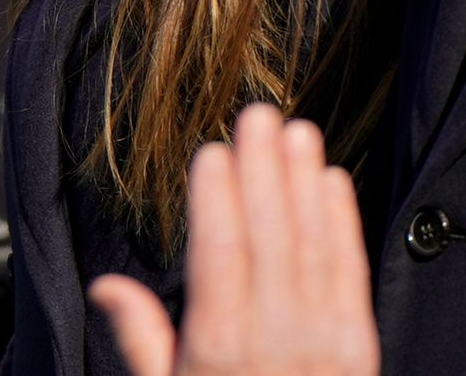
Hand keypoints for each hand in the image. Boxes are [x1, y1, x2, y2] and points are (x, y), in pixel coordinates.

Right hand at [89, 106, 376, 375]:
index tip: (212, 151)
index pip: (219, 258)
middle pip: (269, 240)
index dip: (218, 201)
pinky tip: (333, 182)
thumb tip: (106, 286)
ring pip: (312, 248)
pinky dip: (343, 224)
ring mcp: (321, 345)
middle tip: (258, 114)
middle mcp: (272, 342)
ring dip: (304, 184)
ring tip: (297, 130)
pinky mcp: (358, 350)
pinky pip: (350, 276)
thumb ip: (143, 341)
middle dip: (264, 173)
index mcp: (217, 350)